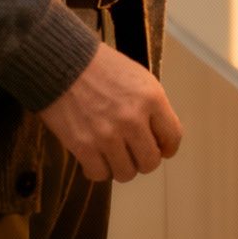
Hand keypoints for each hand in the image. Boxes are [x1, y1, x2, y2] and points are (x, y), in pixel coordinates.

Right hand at [38, 43, 183, 182]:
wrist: (64, 64)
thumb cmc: (103, 68)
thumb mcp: (140, 79)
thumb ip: (153, 107)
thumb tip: (159, 137)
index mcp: (152, 99)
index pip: (173, 137)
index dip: (168, 148)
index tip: (161, 149)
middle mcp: (133, 120)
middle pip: (150, 162)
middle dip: (144, 160)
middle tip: (135, 154)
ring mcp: (108, 135)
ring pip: (126, 173)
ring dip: (122, 167)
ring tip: (114, 156)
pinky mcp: (83, 146)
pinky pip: (100, 174)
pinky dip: (99, 170)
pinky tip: (96, 158)